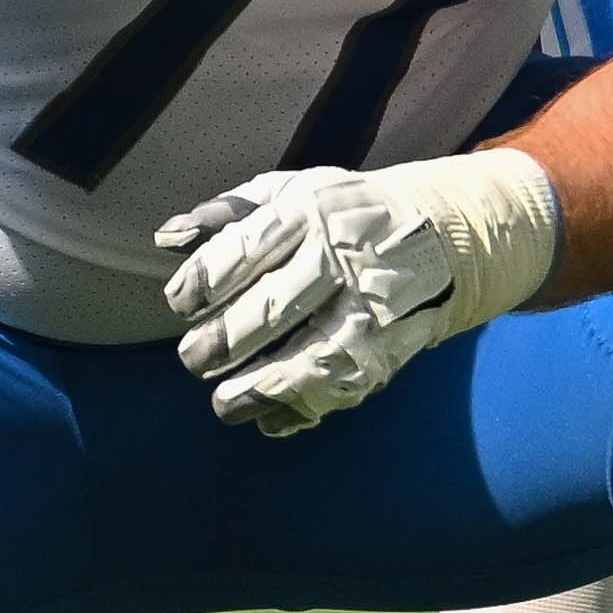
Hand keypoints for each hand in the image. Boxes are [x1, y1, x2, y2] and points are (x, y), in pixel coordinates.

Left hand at [156, 148, 562, 435]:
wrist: (445, 232)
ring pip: (316, 356)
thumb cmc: (344, 212)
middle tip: (193, 359)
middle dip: (228, 339)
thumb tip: (167, 239)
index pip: (250, 246)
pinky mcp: (395, 345)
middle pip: (278, 306)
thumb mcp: (289, 193)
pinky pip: (350, 384)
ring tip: (224, 406)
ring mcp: (375, 305)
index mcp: (312, 211)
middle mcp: (346, 257)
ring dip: (265, 386)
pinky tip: (273, 419)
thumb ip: (227, 215)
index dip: (207, 278)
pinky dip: (308, 408)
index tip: (179, 302)